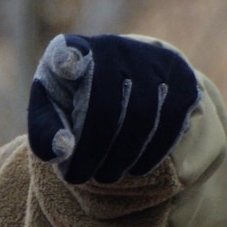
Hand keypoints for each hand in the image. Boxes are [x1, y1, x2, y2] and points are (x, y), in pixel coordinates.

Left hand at [27, 34, 199, 183]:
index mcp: (73, 50)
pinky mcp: (181, 76)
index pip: (70, 52)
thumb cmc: (73, 101)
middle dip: (92, 149)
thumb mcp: (50, 111)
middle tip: (79, 178)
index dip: (69, 59)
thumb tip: (63, 150)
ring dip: (123, 155)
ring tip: (106, 176)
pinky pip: (173, 118)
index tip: (67, 66)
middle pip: (106, 104)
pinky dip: (154, 150)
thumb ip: (45, 131)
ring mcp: (151, 59)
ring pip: (143, 114)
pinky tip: (137, 168)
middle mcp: (114, 47)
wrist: (122, 81)